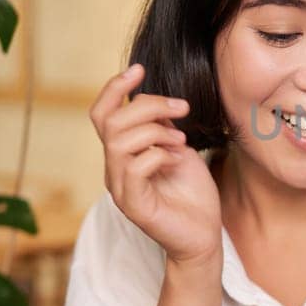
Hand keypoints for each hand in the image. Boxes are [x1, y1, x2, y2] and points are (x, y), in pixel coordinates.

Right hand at [89, 64, 221, 264]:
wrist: (204, 236)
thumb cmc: (192, 194)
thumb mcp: (179, 149)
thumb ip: (163, 127)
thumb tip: (158, 102)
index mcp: (122, 154)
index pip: (101, 114)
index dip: (114, 88)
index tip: (139, 69)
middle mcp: (115, 170)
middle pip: (111, 122)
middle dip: (148, 106)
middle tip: (181, 109)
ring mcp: (121, 189)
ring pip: (119, 142)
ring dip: (155, 131)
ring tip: (181, 140)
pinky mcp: (134, 206)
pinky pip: (135, 168)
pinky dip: (159, 155)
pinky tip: (178, 159)